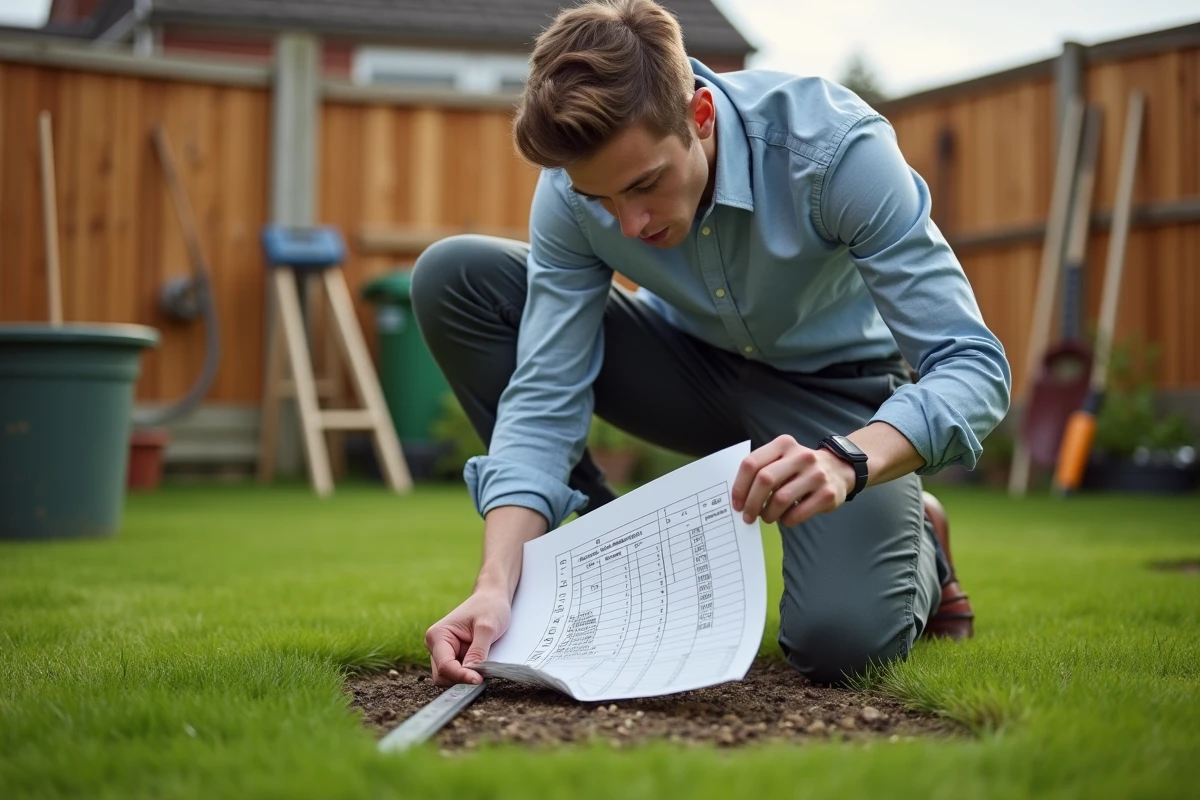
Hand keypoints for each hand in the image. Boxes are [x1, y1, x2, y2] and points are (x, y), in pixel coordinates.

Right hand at [424, 586, 510, 686]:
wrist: (492, 598)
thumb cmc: (489, 606)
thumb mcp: (487, 627)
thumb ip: (478, 651)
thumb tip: (472, 675)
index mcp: (438, 635)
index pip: (445, 666)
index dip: (461, 676)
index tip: (479, 680)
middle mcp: (436, 646)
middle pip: (443, 676)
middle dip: (461, 679)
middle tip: (483, 676)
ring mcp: (444, 653)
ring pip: (450, 678)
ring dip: (466, 677)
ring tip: (485, 667)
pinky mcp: (454, 657)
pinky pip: (459, 674)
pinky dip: (470, 674)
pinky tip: (482, 666)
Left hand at [731, 435, 857, 526]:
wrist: (840, 468)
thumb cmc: (801, 467)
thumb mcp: (783, 457)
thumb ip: (763, 468)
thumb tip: (740, 496)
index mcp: (784, 445)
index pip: (752, 463)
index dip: (740, 486)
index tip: (736, 503)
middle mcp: (801, 456)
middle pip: (765, 480)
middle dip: (751, 503)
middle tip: (748, 516)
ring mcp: (816, 474)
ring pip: (781, 499)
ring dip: (768, 514)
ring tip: (767, 518)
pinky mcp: (827, 494)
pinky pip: (798, 513)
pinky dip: (786, 520)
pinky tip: (785, 519)